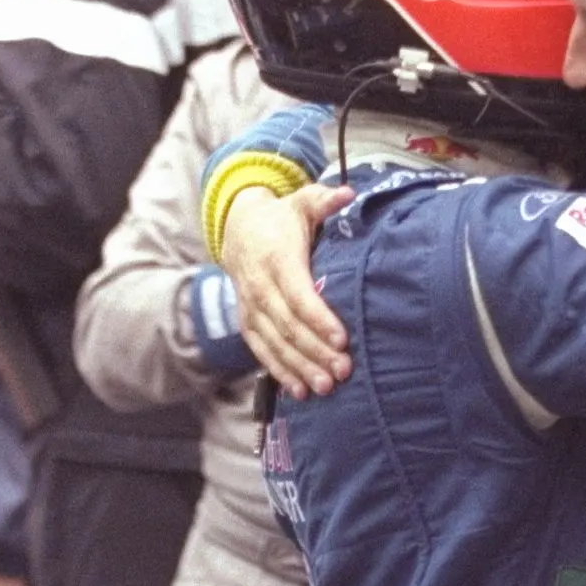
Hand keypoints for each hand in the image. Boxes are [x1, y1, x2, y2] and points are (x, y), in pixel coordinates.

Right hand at [222, 182, 354, 394]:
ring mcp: (251, 307)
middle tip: (343, 372)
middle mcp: (259, 287)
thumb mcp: (301, 202)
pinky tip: (300, 391)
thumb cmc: (281, 219)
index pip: (298, 294)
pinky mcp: (248, 322)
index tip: (342, 339)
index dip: (319, 319)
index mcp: (276, 259)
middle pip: (288, 326)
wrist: (238, 229)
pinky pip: (262, 351)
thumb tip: (347, 194)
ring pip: (275, 343)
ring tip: (325, 388)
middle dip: (315, 351)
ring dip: (300, 368)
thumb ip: (324, 200)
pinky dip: (280, 372)